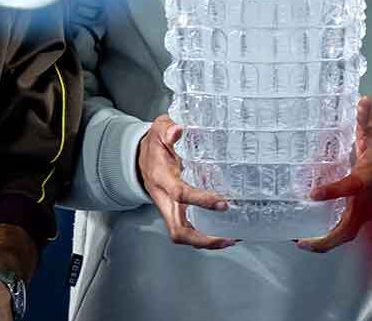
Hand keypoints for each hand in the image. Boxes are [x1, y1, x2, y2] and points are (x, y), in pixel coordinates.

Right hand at [136, 115, 236, 249]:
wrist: (140, 158)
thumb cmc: (154, 145)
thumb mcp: (158, 130)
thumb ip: (167, 129)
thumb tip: (177, 130)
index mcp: (161, 178)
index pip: (180, 194)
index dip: (201, 200)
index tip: (222, 202)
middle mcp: (164, 199)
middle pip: (178, 229)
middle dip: (202, 238)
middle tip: (228, 237)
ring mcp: (169, 208)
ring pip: (183, 234)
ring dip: (206, 241)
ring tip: (231, 238)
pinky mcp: (175, 211)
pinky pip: (189, 228)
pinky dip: (205, 234)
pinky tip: (225, 232)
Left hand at [297, 97, 371, 251]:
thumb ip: (366, 120)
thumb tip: (363, 101)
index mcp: (368, 179)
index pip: (351, 187)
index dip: (332, 191)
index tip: (313, 194)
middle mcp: (366, 201)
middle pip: (348, 228)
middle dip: (325, 238)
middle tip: (301, 239)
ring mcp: (365, 213)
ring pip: (345, 235)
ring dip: (324, 242)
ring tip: (299, 240)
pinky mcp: (361, 217)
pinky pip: (344, 232)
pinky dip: (328, 238)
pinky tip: (309, 235)